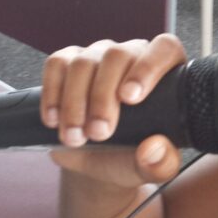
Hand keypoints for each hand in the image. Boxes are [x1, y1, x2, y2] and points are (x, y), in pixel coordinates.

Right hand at [42, 34, 185, 188]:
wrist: (98, 161)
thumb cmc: (131, 157)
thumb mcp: (152, 168)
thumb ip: (162, 163)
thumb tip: (154, 148)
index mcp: (165, 72)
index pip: (164, 49)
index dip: (147, 68)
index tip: (130, 98)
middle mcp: (132, 56)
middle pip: (117, 55)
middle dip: (103, 96)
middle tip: (98, 133)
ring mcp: (98, 55)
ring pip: (84, 62)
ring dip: (75, 102)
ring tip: (75, 137)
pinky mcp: (68, 62)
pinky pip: (57, 64)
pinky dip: (53, 94)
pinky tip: (54, 120)